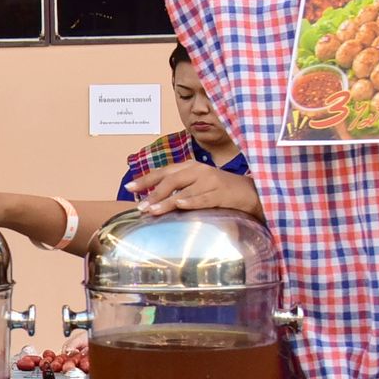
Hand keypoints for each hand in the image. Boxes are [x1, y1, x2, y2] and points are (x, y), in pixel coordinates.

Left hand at [135, 162, 262, 219]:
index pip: (164, 172)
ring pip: (184, 191)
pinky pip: (203, 198)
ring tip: (152, 210)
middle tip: (140, 206)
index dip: (146, 179)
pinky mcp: (221, 194)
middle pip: (171, 180)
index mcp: (190, 167)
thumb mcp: (197, 184)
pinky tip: (180, 205)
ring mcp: (210, 181)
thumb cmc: (219, 190)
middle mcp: (198, 171)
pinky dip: (191, 201)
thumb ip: (178, 188)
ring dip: (167, 201)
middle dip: (153, 193)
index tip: (129, 187)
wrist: (249, 192)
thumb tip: (152, 200)